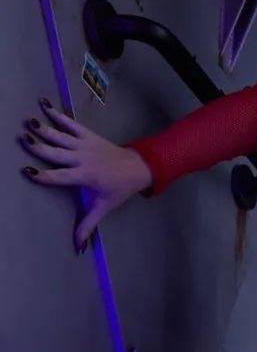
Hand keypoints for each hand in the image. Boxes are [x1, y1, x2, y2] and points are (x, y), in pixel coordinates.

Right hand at [20, 101, 153, 247]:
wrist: (138, 167)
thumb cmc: (119, 189)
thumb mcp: (104, 207)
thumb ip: (88, 225)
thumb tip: (78, 246)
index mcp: (84, 176)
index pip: (60, 177)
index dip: (44, 175)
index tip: (28, 172)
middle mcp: (83, 159)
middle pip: (57, 153)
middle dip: (40, 147)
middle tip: (23, 141)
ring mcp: (85, 145)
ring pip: (61, 136)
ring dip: (45, 129)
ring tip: (28, 122)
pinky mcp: (88, 135)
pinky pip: (71, 124)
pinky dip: (59, 115)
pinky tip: (45, 106)